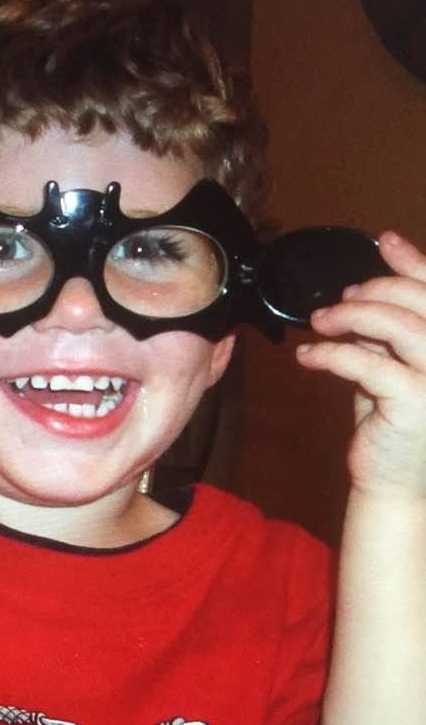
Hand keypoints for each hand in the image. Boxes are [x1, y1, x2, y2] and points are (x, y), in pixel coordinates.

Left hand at [296, 231, 425, 499]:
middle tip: (337, 301)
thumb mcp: (393, 369)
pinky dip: (331, 354)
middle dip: (372, 290)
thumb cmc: (394, 426)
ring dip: (350, 316)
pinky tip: (309, 356)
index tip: (385, 240)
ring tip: (320, 323)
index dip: (414, 262)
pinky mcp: (416, 402)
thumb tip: (362, 294)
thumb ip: (387, 335)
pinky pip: (366, 362)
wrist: (393, 484)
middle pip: (418, 300)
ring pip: (395, 325)